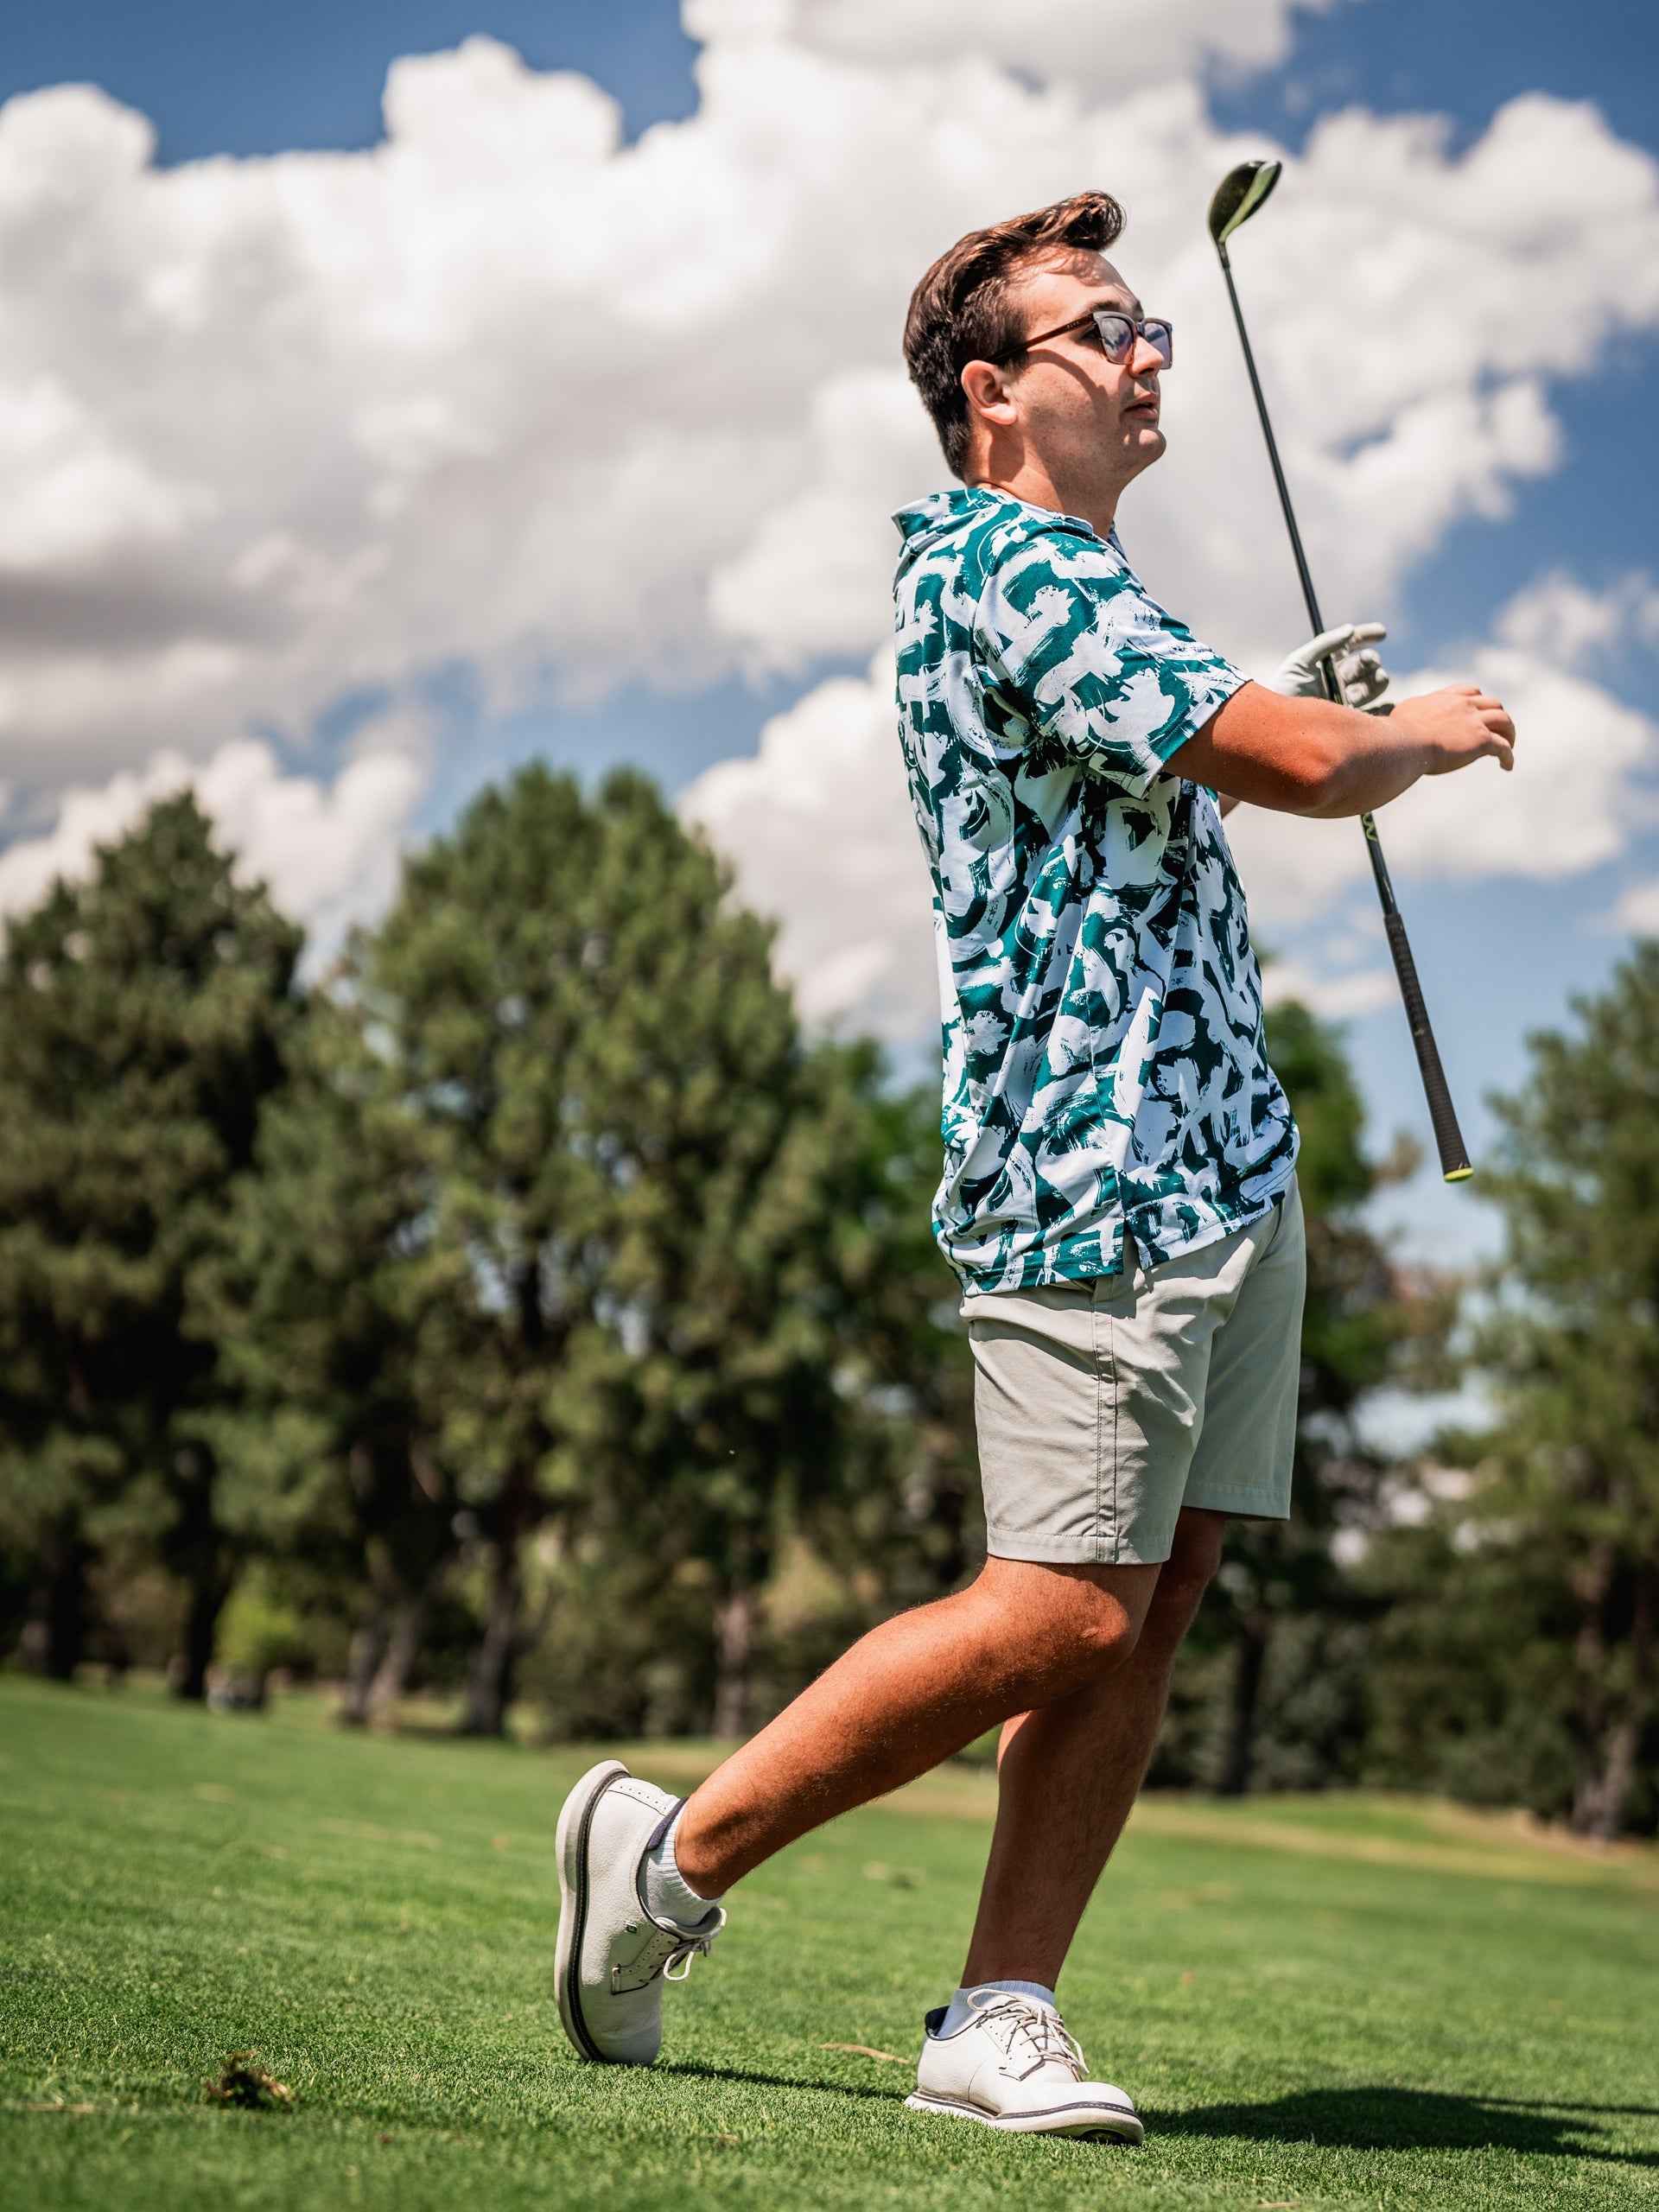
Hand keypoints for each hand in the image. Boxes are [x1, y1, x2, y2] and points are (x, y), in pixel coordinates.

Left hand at [1266, 622, 1390, 709]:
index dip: (1367, 636)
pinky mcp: (1347, 720)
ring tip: (1379, 677)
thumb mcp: (1300, 662)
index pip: (1351, 645)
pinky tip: (1387, 703)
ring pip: (1371, 686)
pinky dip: (1383, 707)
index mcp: (1327, 663)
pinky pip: (1372, 713)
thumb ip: (1324, 644)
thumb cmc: (1283, 689)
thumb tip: (1350, 629)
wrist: (1276, 723)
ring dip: (1378, 680)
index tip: (1381, 632)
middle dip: (1370, 660)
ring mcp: (1344, 700)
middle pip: (1363, 665)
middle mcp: (1338, 680)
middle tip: (1367, 659)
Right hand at [1390, 684, 1515, 774]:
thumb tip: (1402, 719)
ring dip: (1510, 733)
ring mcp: (1474, 722)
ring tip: (1509, 746)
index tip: (1479, 713)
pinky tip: (1507, 766)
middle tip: (1498, 730)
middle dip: (1498, 716)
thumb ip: (1412, 713)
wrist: (1403, 744)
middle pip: (1493, 703)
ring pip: (1505, 721)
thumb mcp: (1403, 714)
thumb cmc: (1396, 734)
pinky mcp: (1481, 740)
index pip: (1470, 691)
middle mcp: (1463, 705)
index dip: (1479, 701)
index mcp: (1446, 698)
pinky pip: (1503, 747)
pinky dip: (1508, 756)